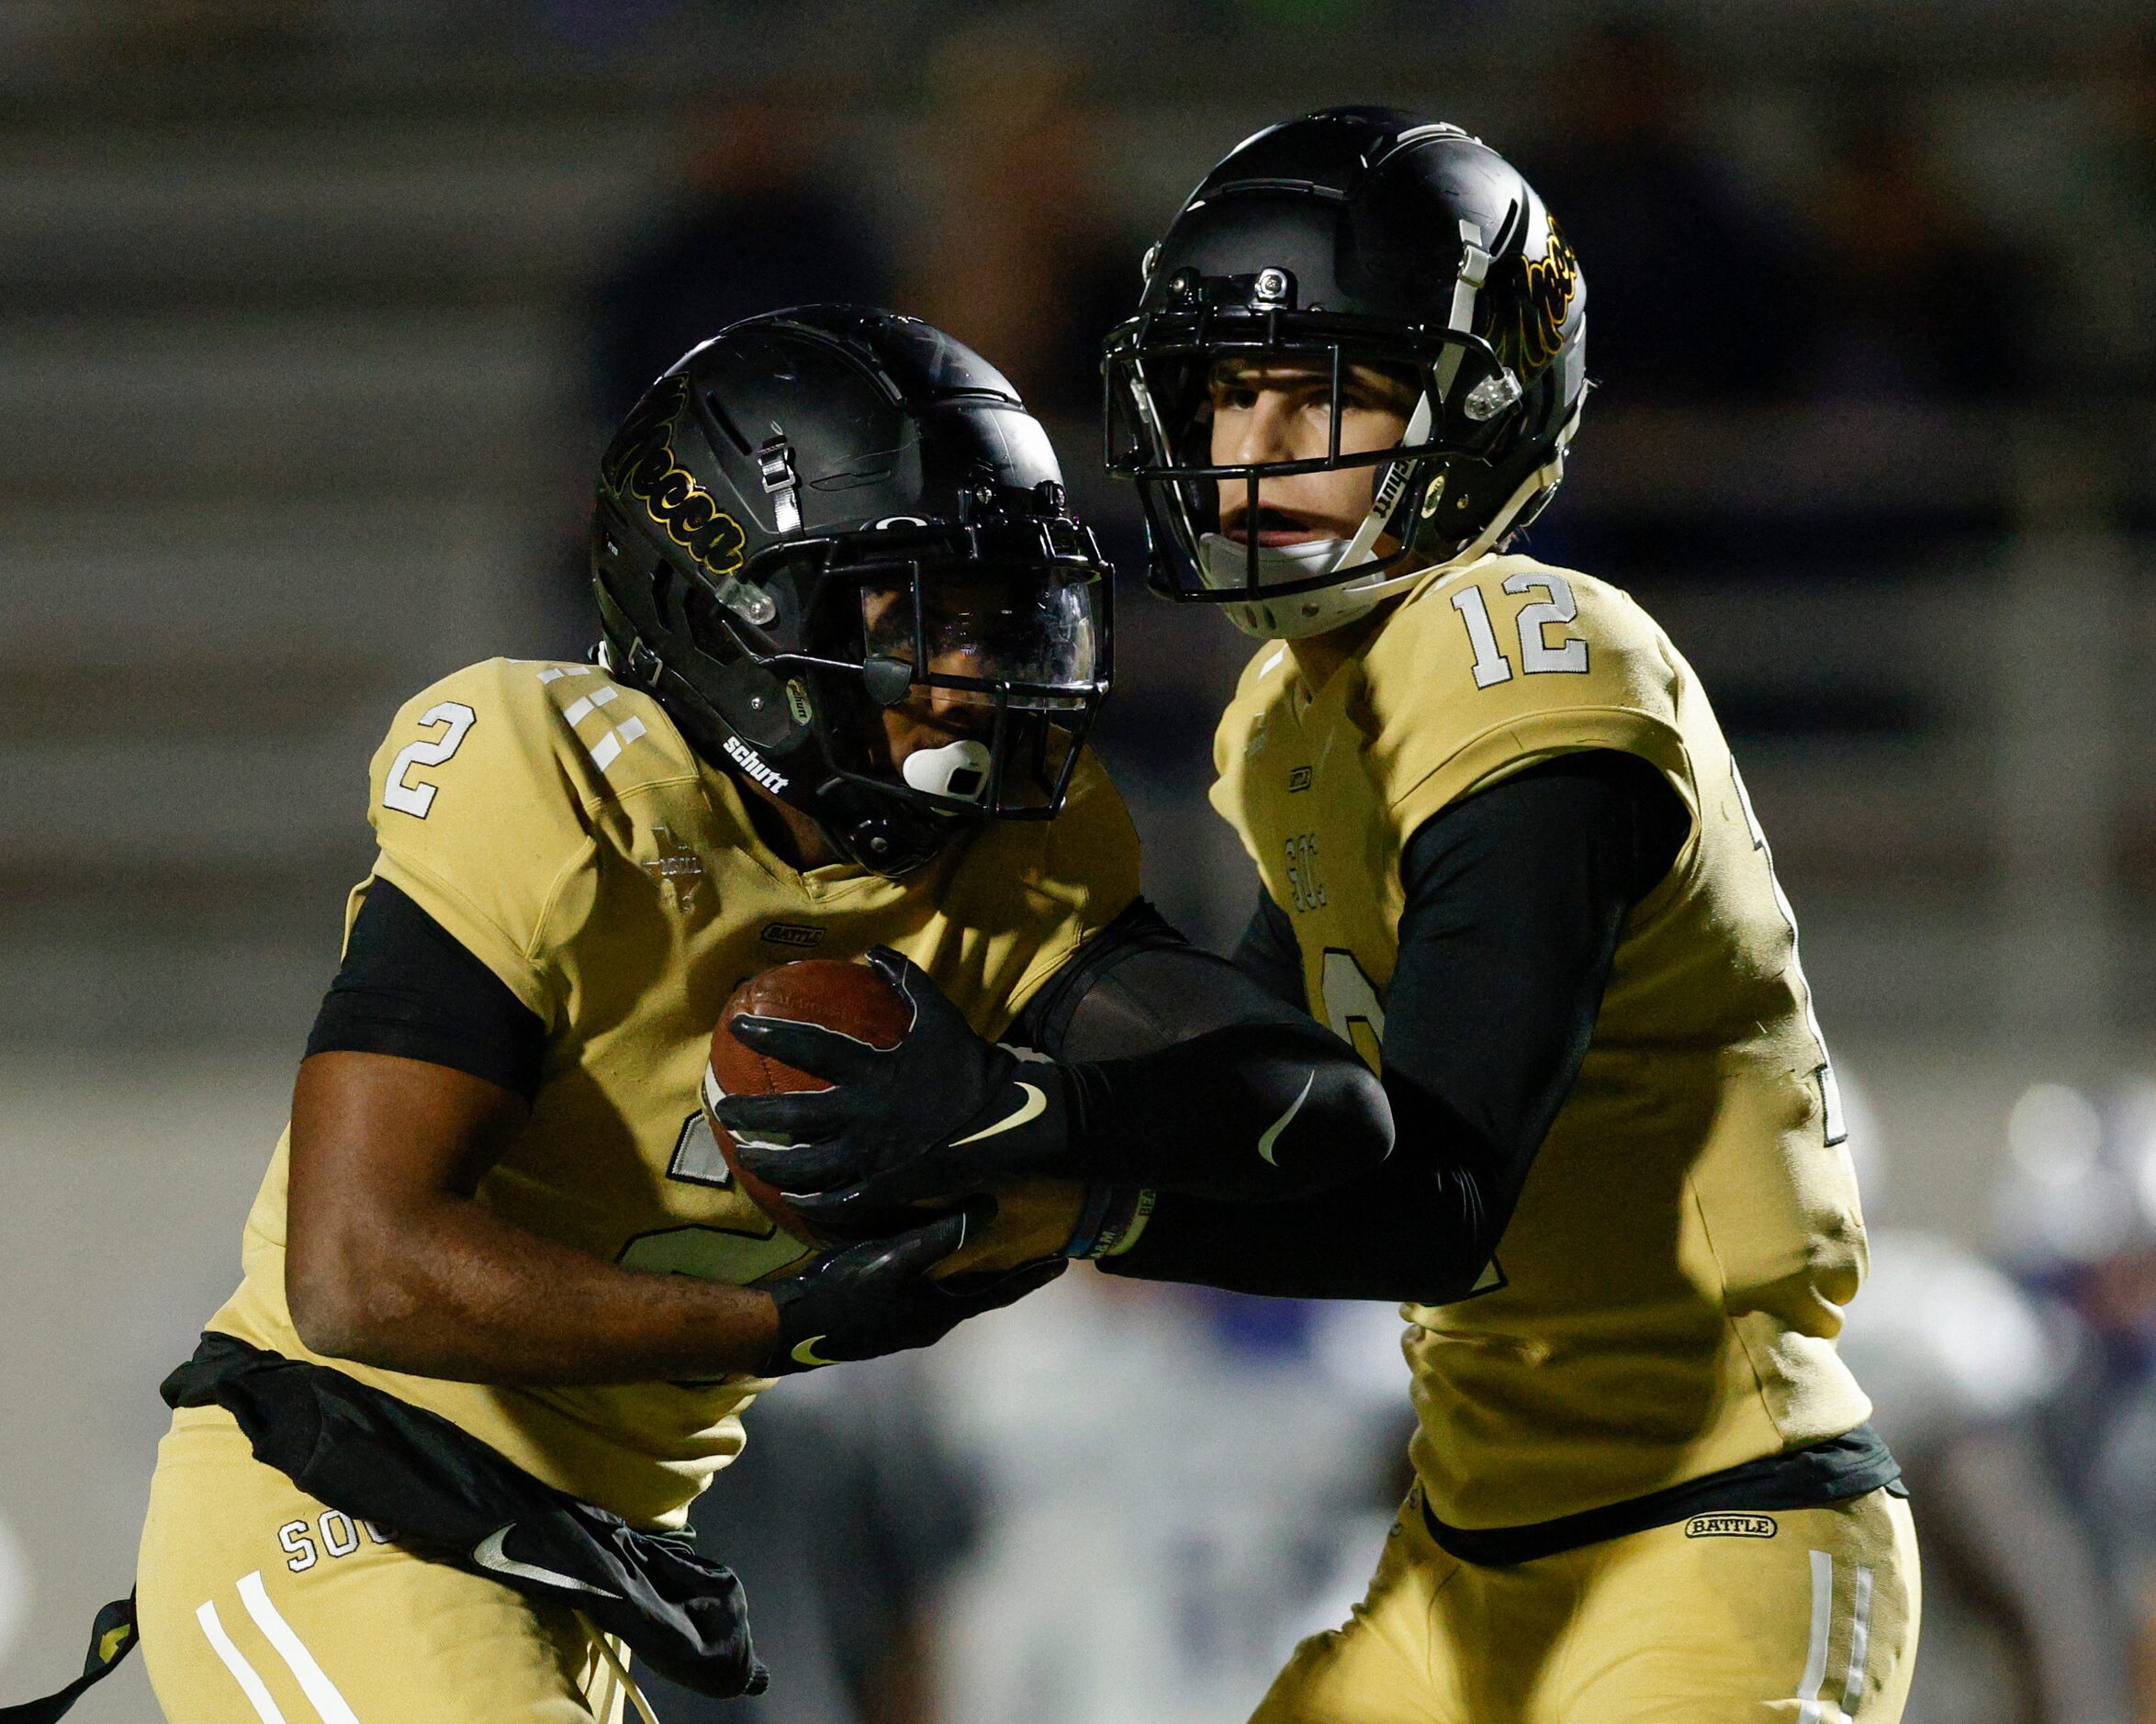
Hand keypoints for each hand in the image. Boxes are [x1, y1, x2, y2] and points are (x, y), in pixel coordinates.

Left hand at [715, 947, 1067, 1224]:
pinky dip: (809, 1202)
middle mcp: (863, 1115)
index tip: (737, 1025)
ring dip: (769, 1163)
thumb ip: (906, 980)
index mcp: (873, 1070)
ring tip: (747, 1158)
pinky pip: (836, 1200)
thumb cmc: (971, 1067)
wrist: (1007, 1122)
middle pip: (791, 1116)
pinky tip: (790, 1199)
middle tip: (723, 1109)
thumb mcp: (939, 1015)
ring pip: (803, 1166)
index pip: (809, 1046)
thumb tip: (874, 950)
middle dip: (750, 1114)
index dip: (770, 1033)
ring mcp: (871, 1156)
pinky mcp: (884, 1187)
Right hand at [760, 1207, 1063, 1374]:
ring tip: (996, 1249)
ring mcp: (906, 1324)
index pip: (1001, 1291)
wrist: (790, 1329)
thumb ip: (939, 1234)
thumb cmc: (842, 1294)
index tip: (1064, 1260)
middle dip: (1010, 1271)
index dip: (1032, 1274)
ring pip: (955, 1293)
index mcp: (940, 1312)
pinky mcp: (884, 1319)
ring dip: (978, 1273)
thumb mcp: (892, 1259)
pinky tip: (939, 1260)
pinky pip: (929, 1293)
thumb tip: (988, 1208)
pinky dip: (948, 1275)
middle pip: (983, 1293)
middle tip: (1039, 1251)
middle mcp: (930, 1322)